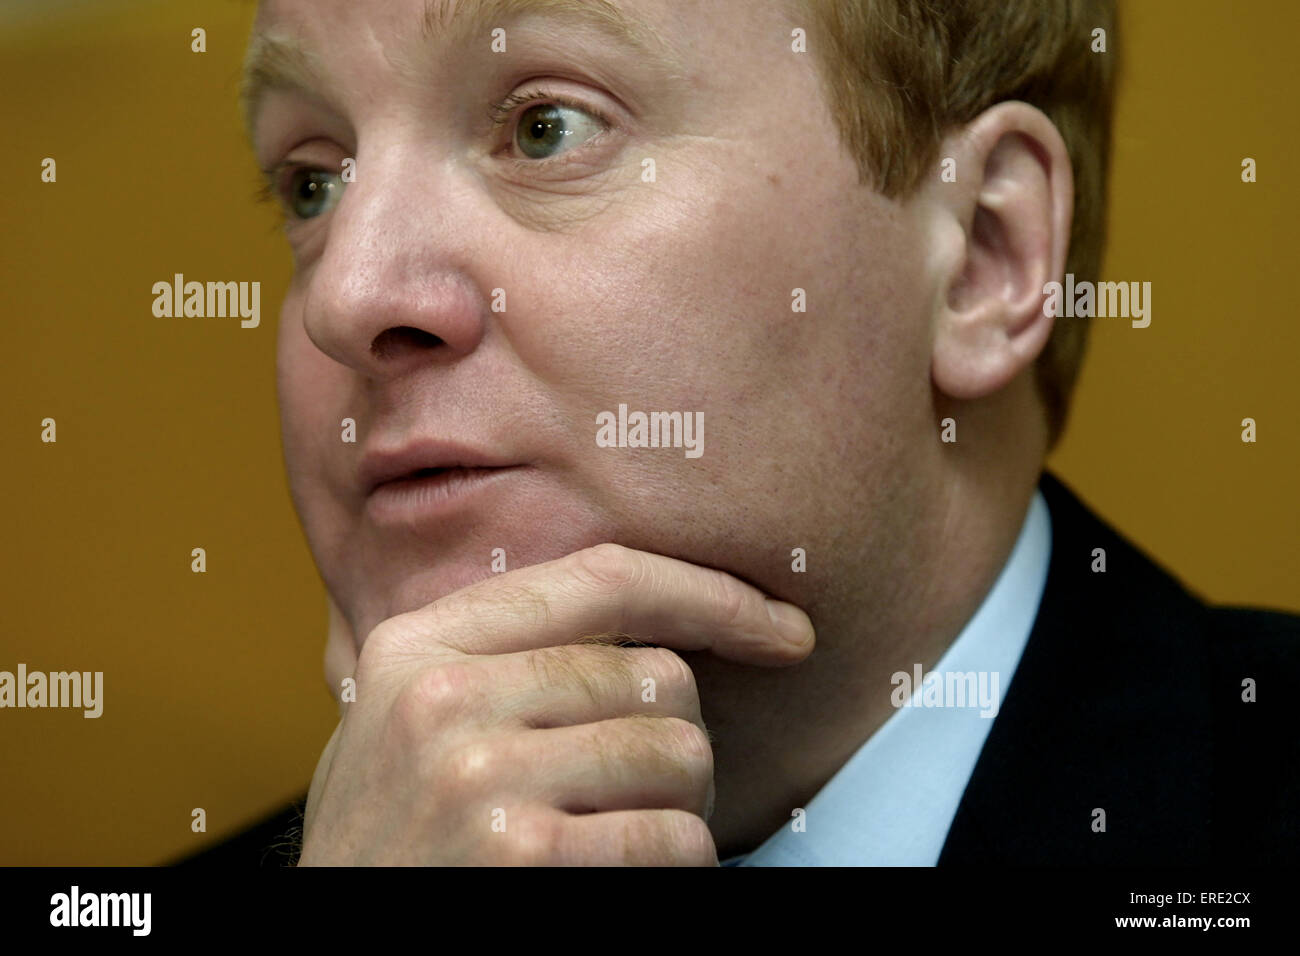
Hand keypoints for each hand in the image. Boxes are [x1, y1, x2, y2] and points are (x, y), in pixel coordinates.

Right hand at [298, 543, 814, 864]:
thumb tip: (649, 620)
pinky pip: (675, 837)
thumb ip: (491, 658)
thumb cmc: (389, 845)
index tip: (783, 628)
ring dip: (679, 806)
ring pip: (679, 754)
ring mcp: (480, 776)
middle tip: (644, 792)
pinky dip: (678, 864)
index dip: (712, 596)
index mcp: (419, 645)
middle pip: (657, 676)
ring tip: (620, 837)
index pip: (604, 579)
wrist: (329, 952)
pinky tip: (624, 879)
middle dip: (676, 738)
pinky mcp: (522, 856)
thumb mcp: (401, 725)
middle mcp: (444, 698)